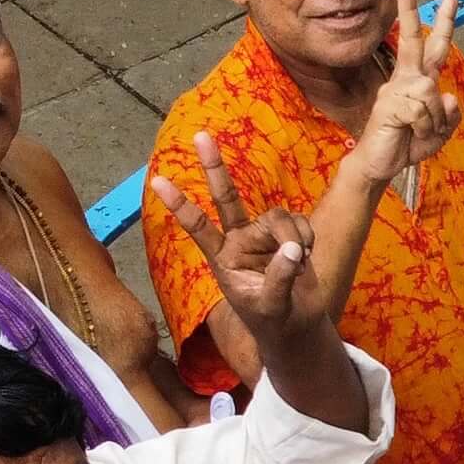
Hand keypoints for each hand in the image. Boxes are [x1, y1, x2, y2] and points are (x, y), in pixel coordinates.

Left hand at [154, 131, 325, 341]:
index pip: (198, 227)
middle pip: (226, 198)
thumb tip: (293, 249)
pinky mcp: (287, 234)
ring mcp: (262, 235)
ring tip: (300, 260)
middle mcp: (239, 240)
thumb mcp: (271, 306)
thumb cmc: (274, 321)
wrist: (297, 327)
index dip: (180, 205)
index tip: (157, 181)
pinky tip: (306, 256)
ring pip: (277, 216)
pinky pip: (298, 222)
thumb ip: (280, 277)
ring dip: (293, 236)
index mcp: (223, 259)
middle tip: (200, 136)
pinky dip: (306, 237)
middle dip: (214, 167)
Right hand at [351, 0, 461, 181]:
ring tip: (420, 132)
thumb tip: (448, 95)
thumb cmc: (406, 144)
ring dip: (434, 120)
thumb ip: (449, 116)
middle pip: (414, 41)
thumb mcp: (438, 132)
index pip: (433, 47)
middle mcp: (406, 80)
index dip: (443, 22)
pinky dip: (424, 127)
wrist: (380, 164)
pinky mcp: (390, 104)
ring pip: (430, 91)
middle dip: (410, 11)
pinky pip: (421, 109)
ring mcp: (396, 90)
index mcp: (418, 81)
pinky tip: (410, 134)